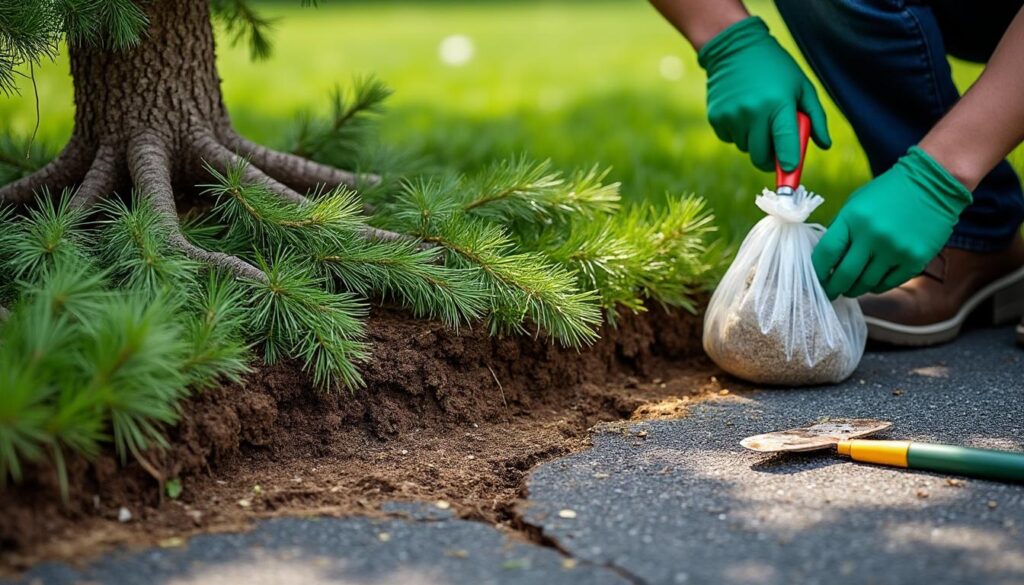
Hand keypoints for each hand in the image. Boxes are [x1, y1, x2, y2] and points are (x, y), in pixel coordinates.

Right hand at [698, 17, 829, 171]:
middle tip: (775, 150)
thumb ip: (815, 117)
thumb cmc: (776, 69)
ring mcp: (732, 116)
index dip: (788, 164)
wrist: (735, 48)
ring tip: (757, 116)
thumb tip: (824, 146)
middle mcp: (753, 112)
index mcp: (778, 104)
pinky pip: (730, 139)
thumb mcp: (801, 86)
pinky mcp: (717, 118)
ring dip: (753, 142)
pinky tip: (741, 112)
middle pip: (761, 156)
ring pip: (745, 149)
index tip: (790, 173)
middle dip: (769, 159)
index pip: (785, 144)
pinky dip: (737, 133)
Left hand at [812, 147, 972, 299]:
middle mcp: (873, 236)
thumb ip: (842, 229)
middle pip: (845, 275)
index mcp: (853, 219)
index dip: (818, 271)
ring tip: (850, 289)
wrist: (933, 183)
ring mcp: (896, 249)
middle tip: (830, 292)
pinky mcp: (915, 259)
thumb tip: (827, 259)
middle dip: (834, 288)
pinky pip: (889, 283)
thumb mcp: (856, 204)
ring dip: (855, 289)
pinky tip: (872, 284)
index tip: (816, 278)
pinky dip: (877, 287)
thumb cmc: (888, 193)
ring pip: (867, 284)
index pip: (826, 254)